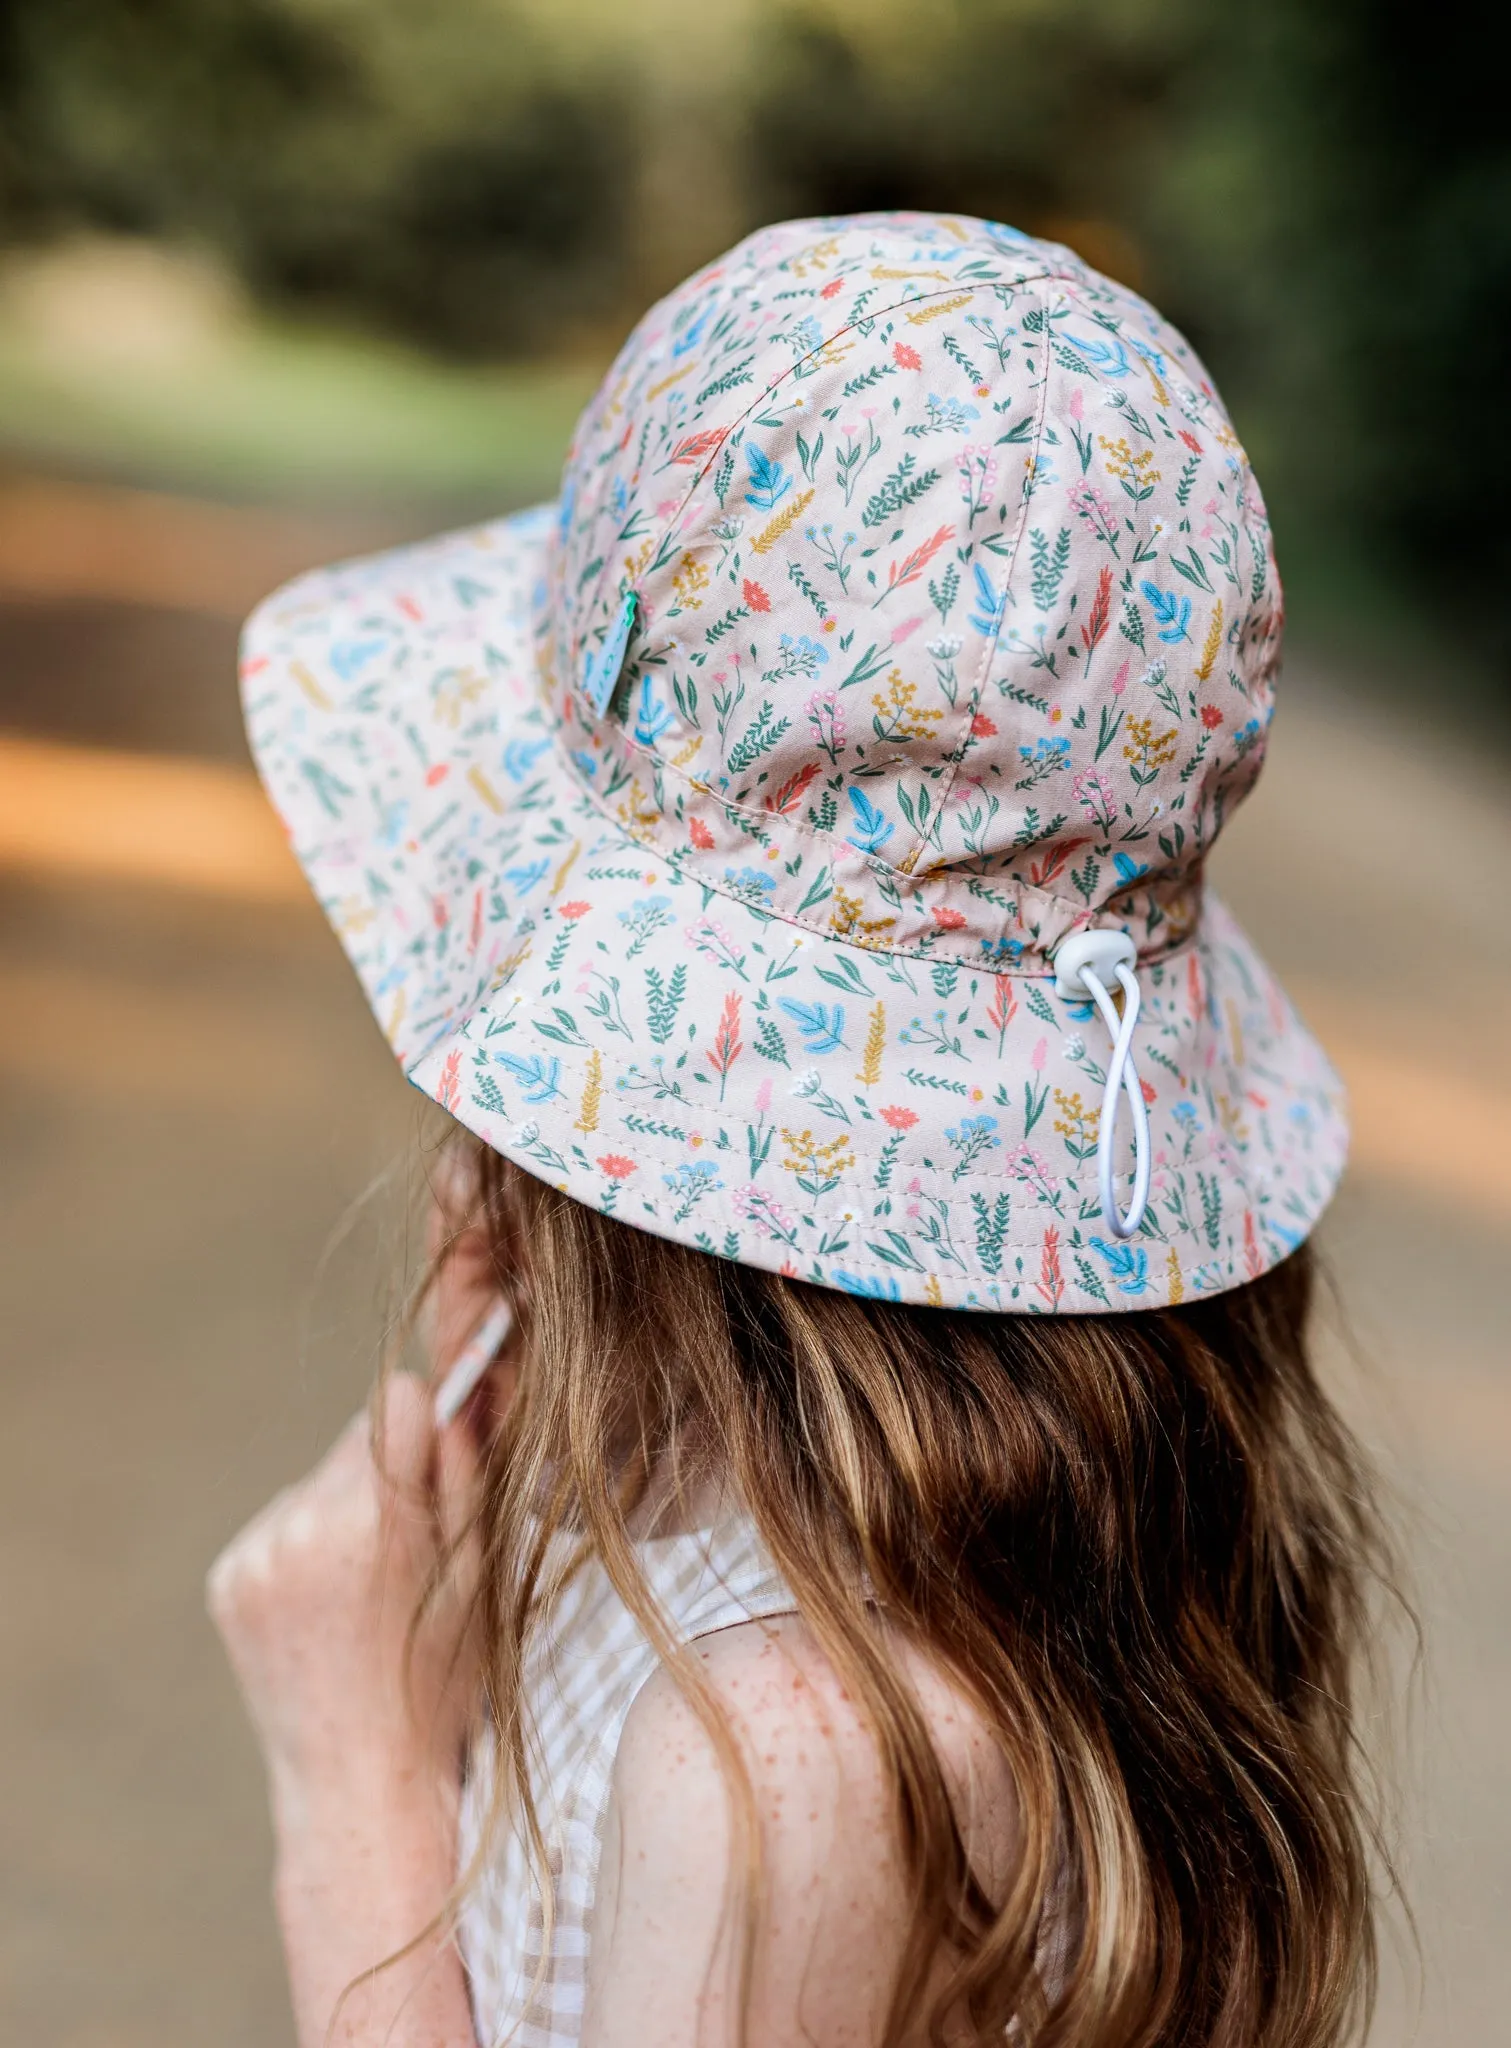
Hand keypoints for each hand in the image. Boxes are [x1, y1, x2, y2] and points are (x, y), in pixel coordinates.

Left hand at [207, 1374, 479, 1823]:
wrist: (360, 1780)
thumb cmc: (443, 1682)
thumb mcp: (479, 1577)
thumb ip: (466, 1476)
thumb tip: (460, 1392)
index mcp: (375, 1526)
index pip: (398, 1399)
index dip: (429, 1425)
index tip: (444, 1459)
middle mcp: (301, 1530)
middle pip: (357, 1437)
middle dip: (389, 1471)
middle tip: (412, 1544)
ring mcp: (254, 1556)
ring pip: (319, 1481)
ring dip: (345, 1508)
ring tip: (369, 1586)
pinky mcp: (227, 1577)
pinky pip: (281, 1522)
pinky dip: (307, 1546)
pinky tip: (329, 1603)